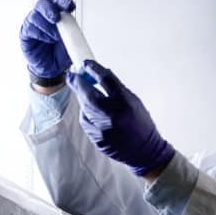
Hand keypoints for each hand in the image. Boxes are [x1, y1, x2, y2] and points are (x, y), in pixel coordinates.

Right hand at [19, 0, 75, 80]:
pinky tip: (46, 40)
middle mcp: (44, 16)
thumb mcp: (71, 42)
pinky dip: (39, 34)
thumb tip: (76, 32)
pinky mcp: (25, 33)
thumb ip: (73, 33)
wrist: (51, 67)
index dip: (64, 2)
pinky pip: (29, 28)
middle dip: (50, 10)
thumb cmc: (60, 52)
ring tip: (54, 38)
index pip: (60, 2)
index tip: (70, 6)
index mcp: (58, 13)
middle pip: (43, 4)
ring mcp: (33, 23)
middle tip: (56, 19)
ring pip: (35, 16)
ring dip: (46, 26)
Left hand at [67, 61, 174, 176]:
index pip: (105, 80)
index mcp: (125, 102)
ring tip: (85, 92)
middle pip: (88, 94)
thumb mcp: (133, 101)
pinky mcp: (96, 137)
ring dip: (82, 98)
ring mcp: (102, 128)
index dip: (93, 69)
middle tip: (72, 75)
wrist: (144, 150)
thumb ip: (116, 89)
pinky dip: (87, 113)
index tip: (86, 64)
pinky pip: (86, 120)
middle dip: (77, 83)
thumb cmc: (141, 124)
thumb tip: (98, 74)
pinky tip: (93, 112)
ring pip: (85, 108)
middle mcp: (112, 115)